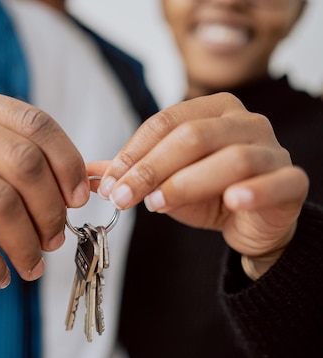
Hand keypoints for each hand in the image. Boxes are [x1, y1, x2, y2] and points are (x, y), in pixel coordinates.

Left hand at [89, 93, 308, 277]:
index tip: (109, 182)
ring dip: (187, 183)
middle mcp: (245, 122)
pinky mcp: (291, 181)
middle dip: (150, 168)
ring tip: (156, 205)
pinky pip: (276, 182)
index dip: (133, 152)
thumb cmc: (209, 193)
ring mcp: (272, 149)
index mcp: (213, 111)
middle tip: (121, 197)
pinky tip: (231, 201)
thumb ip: (133, 172)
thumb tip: (90, 173)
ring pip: (231, 158)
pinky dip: (253, 191)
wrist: (252, 221)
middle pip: (193, 136)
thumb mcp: (166, 181)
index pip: (166, 122)